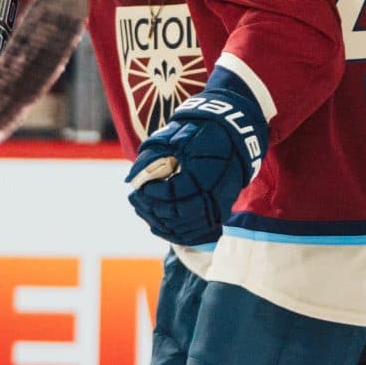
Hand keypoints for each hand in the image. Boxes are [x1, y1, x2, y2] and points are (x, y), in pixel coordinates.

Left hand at [125, 88, 267, 245]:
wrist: (234, 135)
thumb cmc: (200, 132)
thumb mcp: (174, 137)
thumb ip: (151, 157)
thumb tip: (132, 180)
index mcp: (204, 171)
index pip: (173, 192)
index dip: (153, 192)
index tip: (140, 187)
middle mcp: (215, 192)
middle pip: (179, 213)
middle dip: (153, 208)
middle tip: (137, 200)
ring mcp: (220, 205)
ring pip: (187, 226)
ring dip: (161, 222)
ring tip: (143, 210)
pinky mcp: (220, 212)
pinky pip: (196, 232)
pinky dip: (175, 233)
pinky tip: (157, 225)